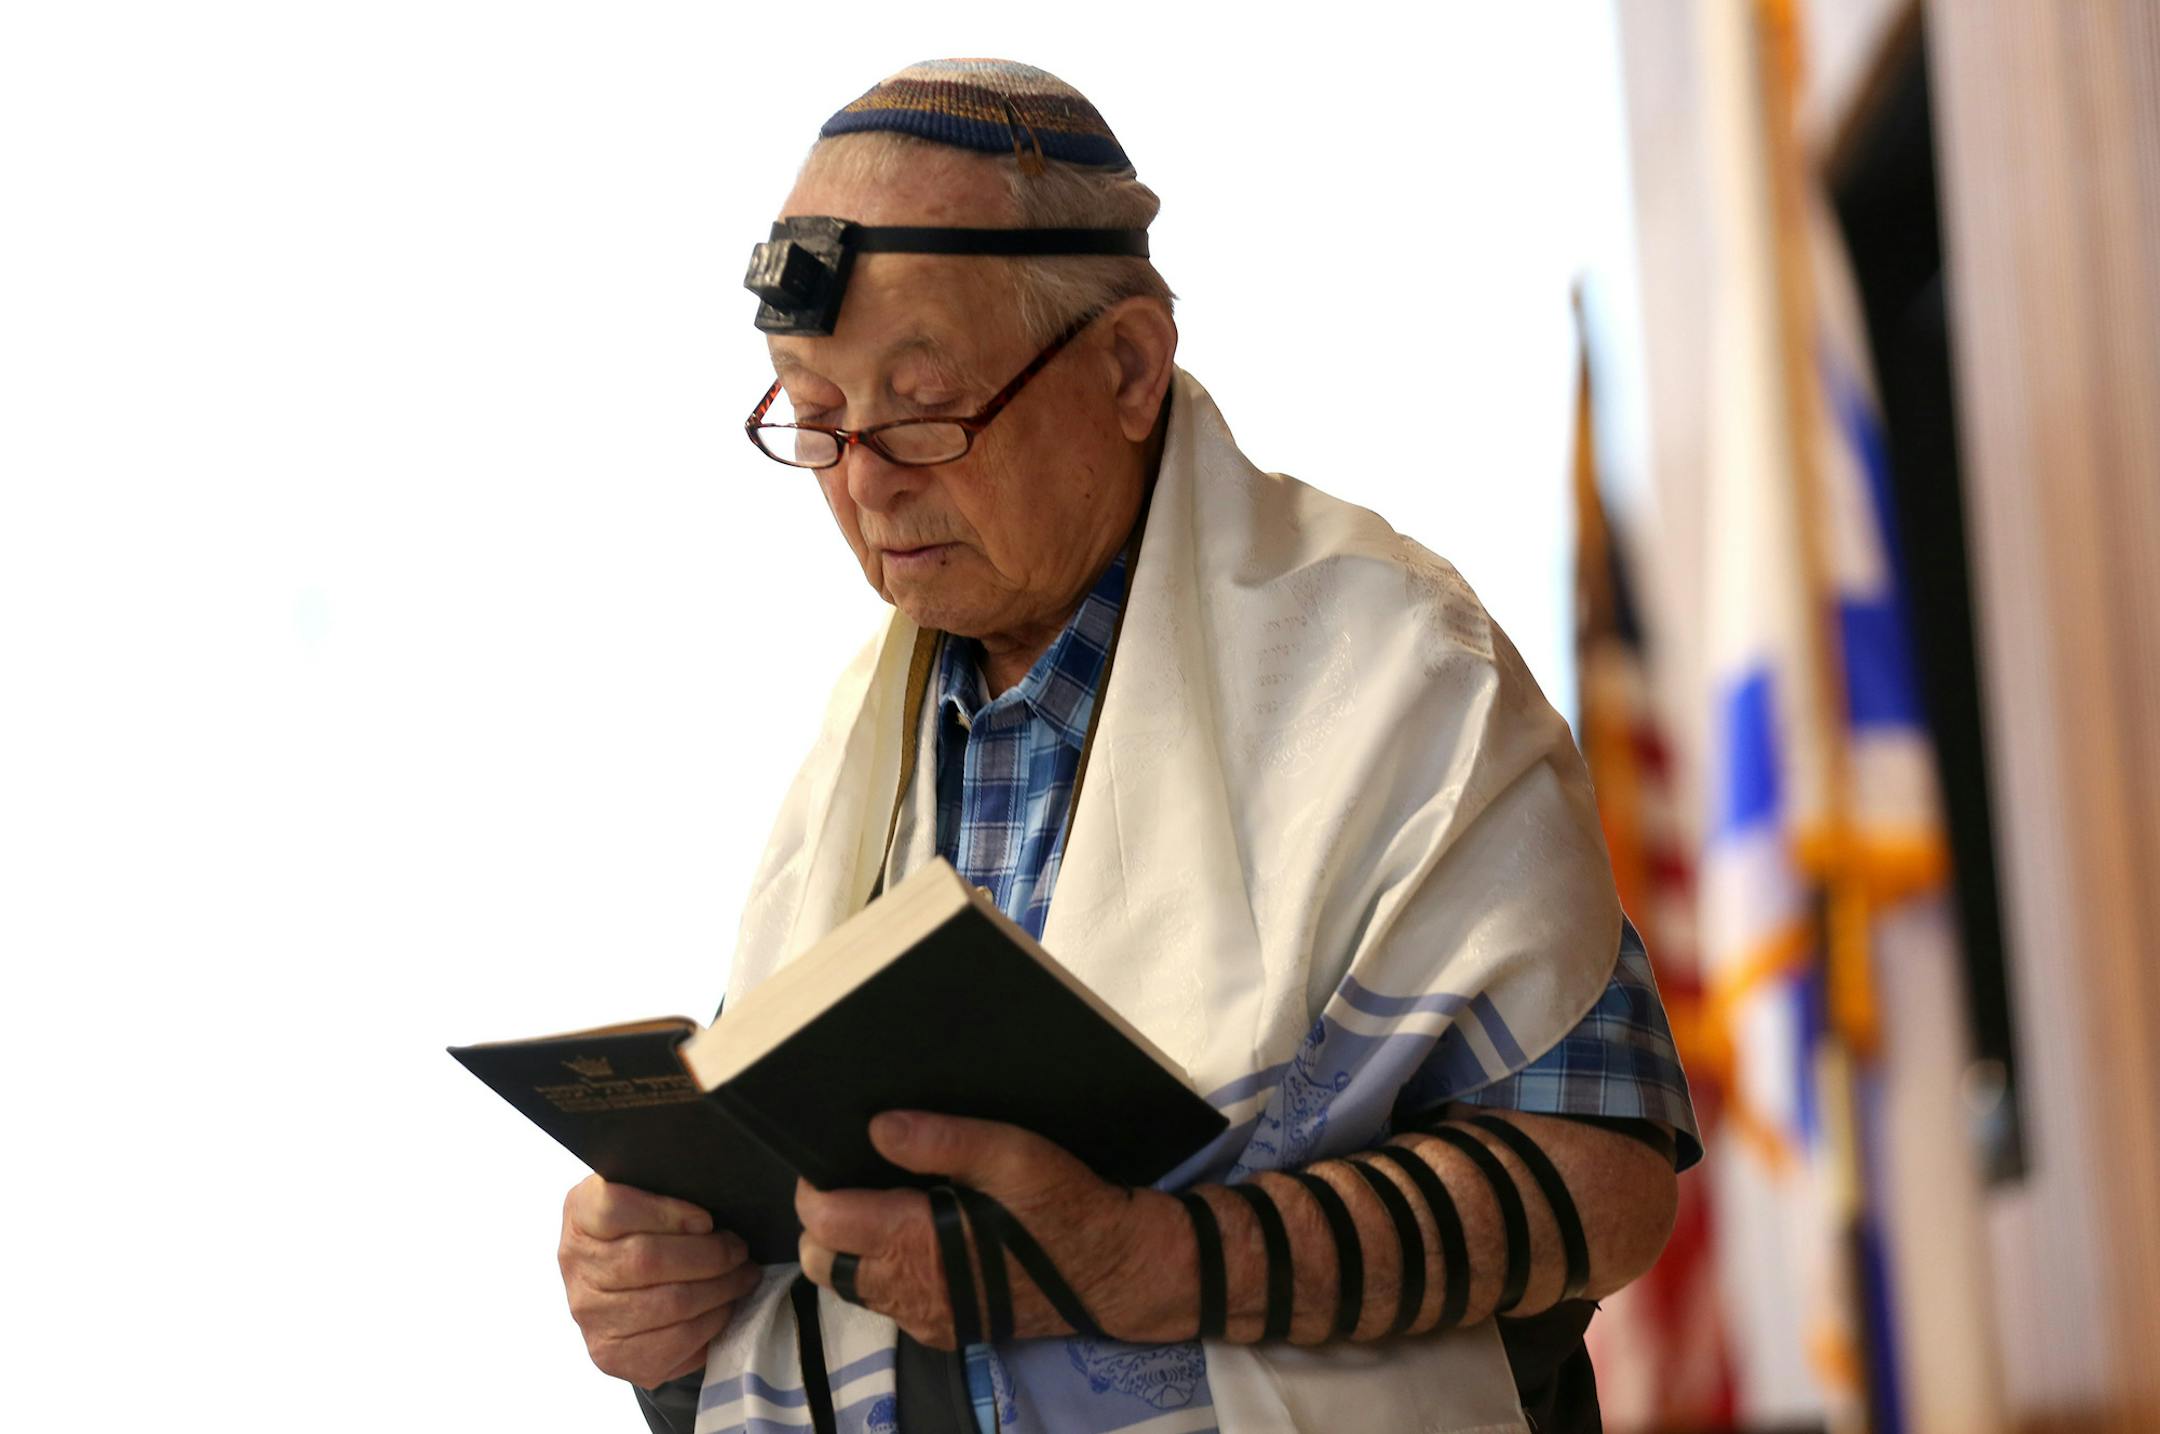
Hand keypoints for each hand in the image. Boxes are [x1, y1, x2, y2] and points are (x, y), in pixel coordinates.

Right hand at [558, 1175, 763, 1386]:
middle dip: (710, 1255)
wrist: (623, 1288)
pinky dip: (711, 1323)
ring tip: (743, 1276)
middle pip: (648, 1260)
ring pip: (670, 1303)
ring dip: (721, 1289)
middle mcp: (576, 1264)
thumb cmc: (647, 1228)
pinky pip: (674, 1341)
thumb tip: (716, 1193)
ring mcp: (590, 1314)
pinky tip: (724, 1307)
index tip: (706, 1219)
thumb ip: (667, 1186)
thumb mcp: (647, 1192)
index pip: (613, 1208)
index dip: (666, 1213)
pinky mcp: (611, 1355)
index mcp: (580, 1212)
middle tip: (740, 1250)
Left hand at [795, 1112, 1187, 1349]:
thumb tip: (876, 1126)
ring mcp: (925, 1318)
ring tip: (883, 1207)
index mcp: (915, 1244)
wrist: (1117, 1270)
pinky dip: (884, 1273)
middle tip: (853, 1183)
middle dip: (822, 1224)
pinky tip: (917, 1239)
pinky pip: (889, 1305)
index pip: (823, 1223)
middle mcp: (909, 1291)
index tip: (831, 1157)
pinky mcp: (945, 1331)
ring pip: (851, 1287)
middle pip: (821, 1263)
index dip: (815, 1187)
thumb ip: (941, 1140)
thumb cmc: (1065, 1206)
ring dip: (851, 1250)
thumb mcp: (1012, 1155)